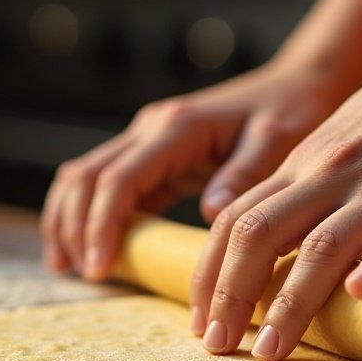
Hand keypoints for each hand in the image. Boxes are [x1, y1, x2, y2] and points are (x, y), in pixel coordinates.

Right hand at [40, 61, 340, 281]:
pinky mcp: (150, 155)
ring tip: (66, 267)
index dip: (102, 225)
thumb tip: (210, 213)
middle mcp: (150, 127)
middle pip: (86, 177)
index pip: (119, 178)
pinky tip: (84, 250)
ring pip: (82, 177)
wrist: (295, 85)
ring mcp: (145, 139)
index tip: (100, 268)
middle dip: (74, 227)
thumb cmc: (292, 112)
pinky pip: (103, 184)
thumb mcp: (278, 141)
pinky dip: (85, 215)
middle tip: (85, 275)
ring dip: (66, 219)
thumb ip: (244, 175)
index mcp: (177, 127)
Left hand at [192, 33, 361, 360]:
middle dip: (230, 296)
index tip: (199, 320)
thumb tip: (275, 245)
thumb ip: (308, 188)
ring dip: (290, 303)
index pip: (235, 221)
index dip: (209, 273)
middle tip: (216, 346)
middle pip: (259, 235)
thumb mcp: (339, 141)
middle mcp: (331, 176)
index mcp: (305, 165)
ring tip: (271, 351)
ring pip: (322, 246)